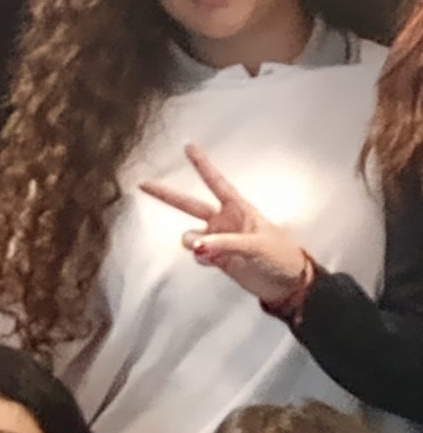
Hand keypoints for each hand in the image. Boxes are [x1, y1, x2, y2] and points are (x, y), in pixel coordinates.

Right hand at [137, 143, 314, 305]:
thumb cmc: (281, 256)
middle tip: (143, 184)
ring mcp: (219, 240)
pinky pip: (197, 254)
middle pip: (189, 205)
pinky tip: (210, 261)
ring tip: (202, 251)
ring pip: (190, 235)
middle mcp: (225, 221)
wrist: (289, 284)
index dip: (202, 165)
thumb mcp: (256, 245)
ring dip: (191, 241)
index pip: (216, 183)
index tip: (188, 147)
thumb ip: (223, 244)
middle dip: (166, 195)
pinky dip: (199, 257)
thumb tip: (194, 245)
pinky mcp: (217, 259)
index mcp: (239, 209)